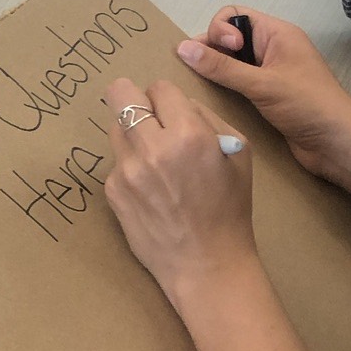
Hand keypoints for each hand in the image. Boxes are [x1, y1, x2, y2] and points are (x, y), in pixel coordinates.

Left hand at [104, 76, 258, 307]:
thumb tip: (176, 101)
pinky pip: (116, 161)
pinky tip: (150, 188)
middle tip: (145, 113)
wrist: (206, 263)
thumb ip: (206, 117)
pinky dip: (130, 166)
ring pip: (115, 127)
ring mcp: (126, 170)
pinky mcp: (112, 190)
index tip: (171, 110)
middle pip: (120, 95)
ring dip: (132, 134)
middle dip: (132, 98)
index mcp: (188, 135)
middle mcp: (152, 148)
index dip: (166, 97)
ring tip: (154, 159)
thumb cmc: (229, 208)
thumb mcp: (238, 153)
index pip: (159, 87)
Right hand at [172, 9, 350, 187]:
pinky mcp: (267, 95)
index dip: (220, 31)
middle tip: (202, 73)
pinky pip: (238, 82)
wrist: (338, 144)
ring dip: (215, 71)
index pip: (234, 16)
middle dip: (211, 50)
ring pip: (231, 62)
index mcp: (276, 34)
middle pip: (229, 38)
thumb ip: (221, 67)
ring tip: (201, 86)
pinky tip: (214, 100)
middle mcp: (271, 48)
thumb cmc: (306, 105)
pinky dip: (224, 87)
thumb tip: (181, 48)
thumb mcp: (262, 84)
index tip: (225, 52)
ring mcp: (269, 72)